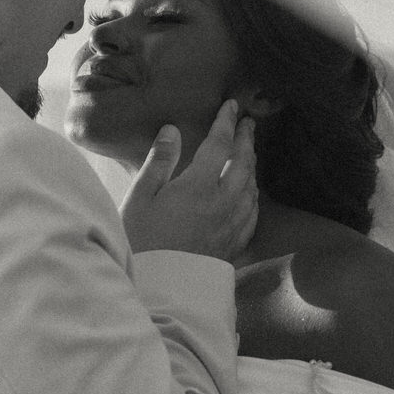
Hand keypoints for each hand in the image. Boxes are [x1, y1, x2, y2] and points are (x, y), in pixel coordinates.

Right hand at [120, 101, 257, 260]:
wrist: (158, 288)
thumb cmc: (140, 240)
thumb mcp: (140, 197)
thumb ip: (159, 161)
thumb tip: (173, 130)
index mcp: (199, 186)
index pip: (220, 144)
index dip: (226, 122)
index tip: (231, 105)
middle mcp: (223, 202)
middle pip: (244, 163)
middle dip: (246, 139)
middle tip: (248, 123)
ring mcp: (232, 224)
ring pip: (252, 187)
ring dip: (252, 165)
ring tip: (248, 153)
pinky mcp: (234, 244)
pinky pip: (253, 212)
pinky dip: (253, 194)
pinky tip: (250, 193)